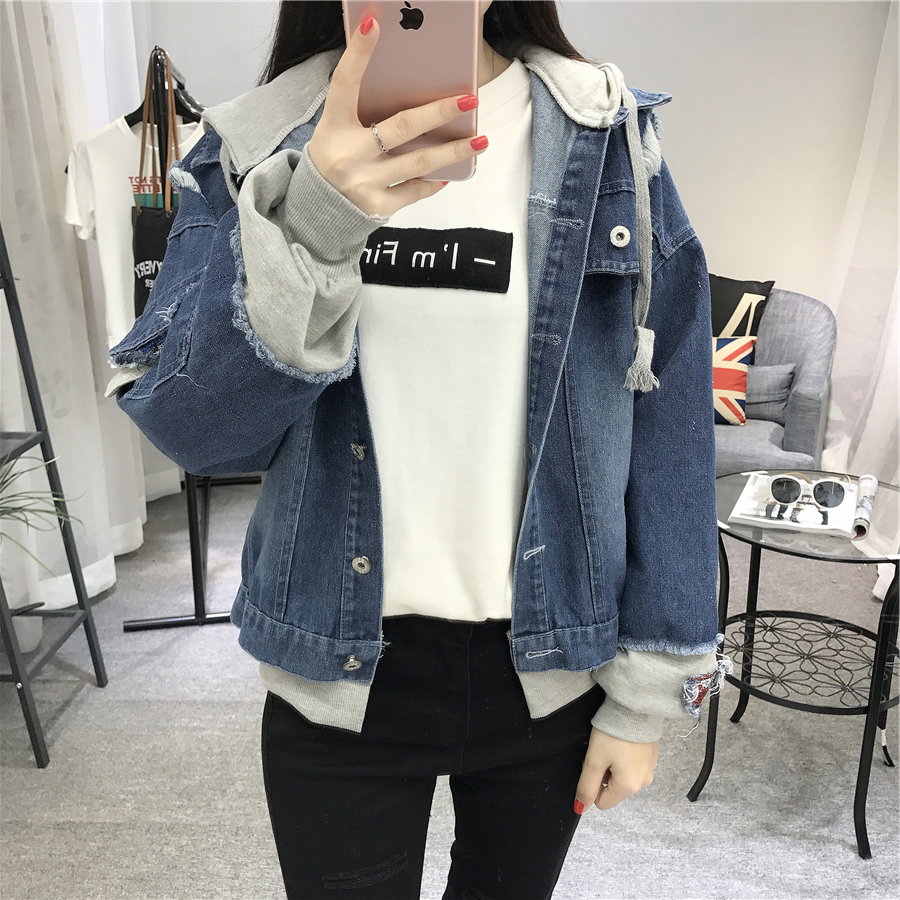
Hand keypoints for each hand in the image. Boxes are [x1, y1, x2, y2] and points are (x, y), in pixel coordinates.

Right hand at [306, 13, 488, 218]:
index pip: (344, 83)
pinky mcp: (378, 206)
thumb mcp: (337, 129)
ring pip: (419, 162)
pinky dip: (432, 181)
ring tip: (480, 140)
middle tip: (468, 100)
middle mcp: (348, 154)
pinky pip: (414, 190)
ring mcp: (364, 182)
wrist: (318, 211)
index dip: (358, 54)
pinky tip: (450, 173)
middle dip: (438, 112)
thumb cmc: (336, 158)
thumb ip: (362, 108)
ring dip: (453, 151)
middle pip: (402, 127)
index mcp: (334, 126)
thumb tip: (406, 83)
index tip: (375, 22)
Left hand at [574, 727, 657, 812]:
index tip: (592, 763)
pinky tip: (621, 741)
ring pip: (622, 776)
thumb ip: (586, 786)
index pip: (602, 802)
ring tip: (611, 744)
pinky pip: (632, 765)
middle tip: (599, 751)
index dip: (592, 785)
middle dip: (603, 774)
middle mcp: (643, 782)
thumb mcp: (594, 760)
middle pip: (613, 789)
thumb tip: (580, 809)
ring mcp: (650, 768)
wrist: (635, 706)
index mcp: (629, 787)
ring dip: (613, 764)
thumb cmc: (613, 734)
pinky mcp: (652, 755)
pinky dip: (623, 757)